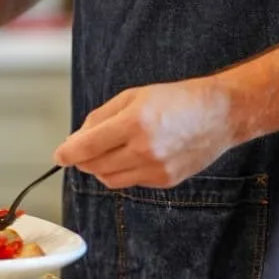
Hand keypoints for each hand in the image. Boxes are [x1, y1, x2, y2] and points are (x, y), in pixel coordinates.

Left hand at [55, 77, 234, 189]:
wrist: (219, 114)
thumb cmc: (176, 99)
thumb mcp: (133, 96)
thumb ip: (101, 117)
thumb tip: (77, 140)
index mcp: (134, 122)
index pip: (87, 147)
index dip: (67, 153)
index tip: (59, 156)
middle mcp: (144, 149)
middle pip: (95, 166)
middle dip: (82, 160)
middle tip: (82, 150)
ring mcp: (156, 169)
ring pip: (109, 179)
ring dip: (99, 168)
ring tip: (106, 152)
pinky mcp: (165, 181)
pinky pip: (131, 182)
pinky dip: (123, 172)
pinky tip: (132, 156)